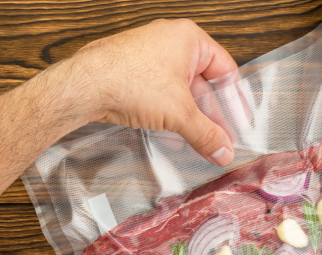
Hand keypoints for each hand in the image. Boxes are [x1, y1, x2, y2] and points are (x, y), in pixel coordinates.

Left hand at [68, 19, 237, 165]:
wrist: (83, 86)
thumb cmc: (128, 80)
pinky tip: (169, 137)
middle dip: (209, 115)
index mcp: (188, 38)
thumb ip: (206, 134)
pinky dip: (166, 115)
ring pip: (178, 92)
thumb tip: (223, 149)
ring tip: (195, 142)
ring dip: (188, 119)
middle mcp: (168, 42)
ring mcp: (146, 57)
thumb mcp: (179, 113)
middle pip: (200, 83)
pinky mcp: (129, 73)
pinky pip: (157, 95)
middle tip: (218, 139)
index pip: (224, 70)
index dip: (233, 100)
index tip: (238, 123)